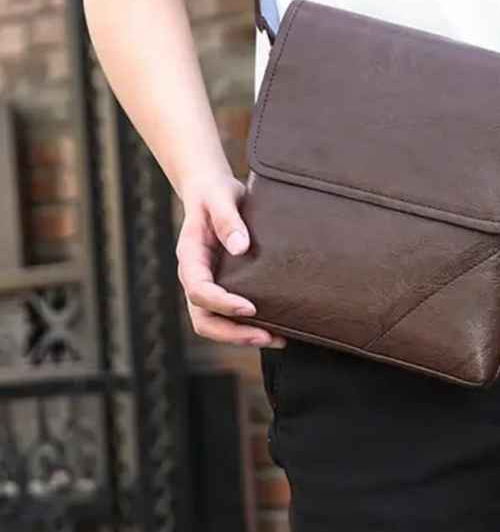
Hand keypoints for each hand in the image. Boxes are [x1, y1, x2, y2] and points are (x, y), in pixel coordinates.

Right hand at [176, 172, 284, 348]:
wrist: (211, 191)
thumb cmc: (215, 193)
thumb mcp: (221, 198)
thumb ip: (228, 220)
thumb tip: (241, 248)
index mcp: (190, 256)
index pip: (199, 290)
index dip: (222, 303)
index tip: (251, 308)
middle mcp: (195, 276)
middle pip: (203, 318)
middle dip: (232, 333)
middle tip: (266, 337)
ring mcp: (208, 284)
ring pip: (216, 323)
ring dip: (242, 336)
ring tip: (277, 339)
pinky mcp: (223, 286)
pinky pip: (229, 315)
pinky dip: (249, 326)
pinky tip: (276, 327)